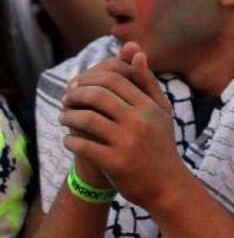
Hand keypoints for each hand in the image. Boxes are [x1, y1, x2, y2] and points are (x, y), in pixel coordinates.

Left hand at [59, 43, 185, 211]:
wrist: (166, 185)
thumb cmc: (161, 145)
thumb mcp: (161, 111)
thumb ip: (147, 83)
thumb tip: (137, 52)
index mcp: (149, 106)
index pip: (115, 78)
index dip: (90, 78)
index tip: (78, 85)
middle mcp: (140, 121)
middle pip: (98, 94)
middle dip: (76, 94)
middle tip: (67, 99)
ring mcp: (127, 142)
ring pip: (87, 118)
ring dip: (68, 116)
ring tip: (63, 117)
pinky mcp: (115, 163)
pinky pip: (83, 145)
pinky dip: (70, 140)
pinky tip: (69, 140)